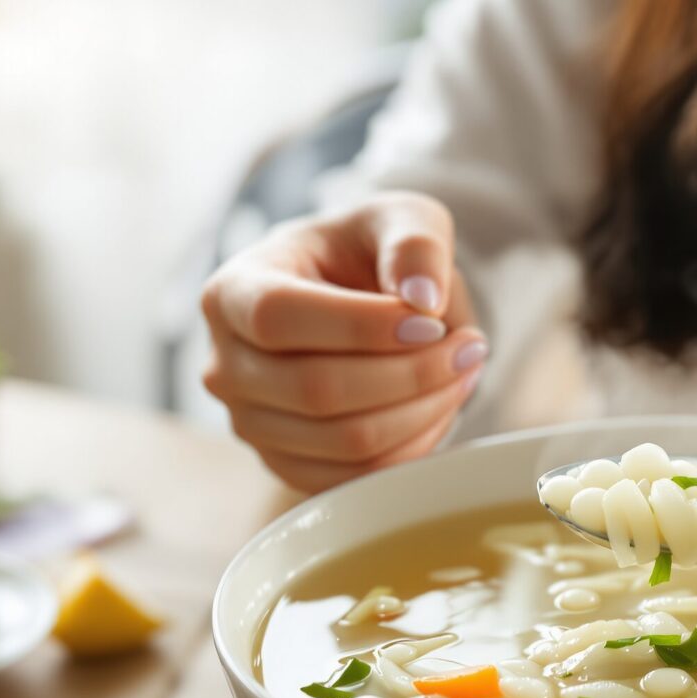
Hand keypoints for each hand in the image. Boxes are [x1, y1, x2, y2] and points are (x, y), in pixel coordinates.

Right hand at [201, 191, 484, 492]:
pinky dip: (414, 447)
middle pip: (316, 390)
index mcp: (232, 291)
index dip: (362, 327)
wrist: (358, 301)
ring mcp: (251, 424)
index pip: (279, 317)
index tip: (432, 320)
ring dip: (424, 411)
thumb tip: (423, 298)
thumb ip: (415, 242)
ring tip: (464, 370)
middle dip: (411, 374)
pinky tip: (441, 406)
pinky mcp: (287, 466)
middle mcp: (226, 364)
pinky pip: (359, 478)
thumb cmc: (367, 254)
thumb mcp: (399, 219)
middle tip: (470, 347)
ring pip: (345, 441)